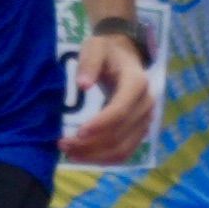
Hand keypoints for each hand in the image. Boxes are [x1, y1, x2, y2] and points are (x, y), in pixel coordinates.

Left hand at [58, 29, 152, 165]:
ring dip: (95, 156)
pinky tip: (83, 157)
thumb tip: (83, 85)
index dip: (100, 124)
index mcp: (137, 83)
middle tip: (62, 144)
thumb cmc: (107, 50)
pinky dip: (104, 159)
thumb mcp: (95, 48)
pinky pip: (124, 152)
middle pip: (120, 134)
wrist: (124, 54)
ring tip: (69, 153)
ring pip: (123, 149)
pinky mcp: (139, 131)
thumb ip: (89, 63)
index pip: (121, 110)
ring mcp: (145, 120)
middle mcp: (146, 104)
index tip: (77, 133)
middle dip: (91, 144)